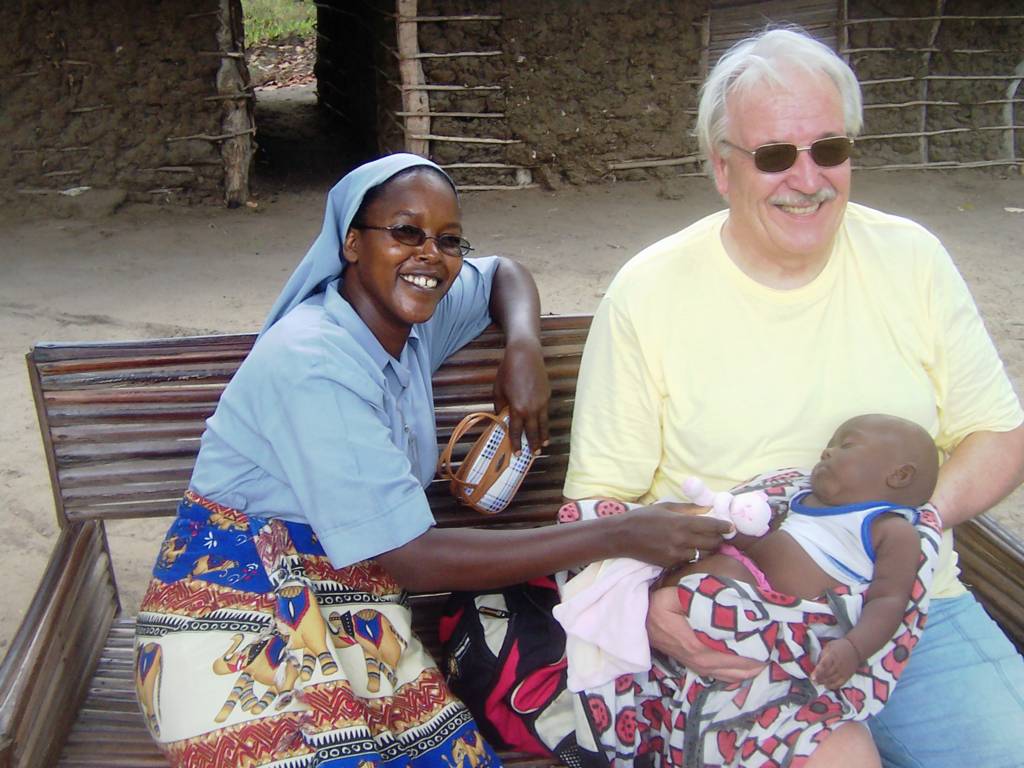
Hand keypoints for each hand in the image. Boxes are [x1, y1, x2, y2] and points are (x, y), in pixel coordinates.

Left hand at [493, 337, 550, 452]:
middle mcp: (532, 409)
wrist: (525, 355)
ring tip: (544, 446)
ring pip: (543, 424)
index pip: (517, 431)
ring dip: (543, 436)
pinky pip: (546, 413)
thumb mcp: (498, 390)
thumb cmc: (508, 371)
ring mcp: (542, 402)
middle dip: (533, 444)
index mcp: (518, 409)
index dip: (516, 444)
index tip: (517, 454)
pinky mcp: (547, 396)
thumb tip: (502, 417)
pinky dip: (545, 422)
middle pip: (533, 431)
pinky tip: (544, 426)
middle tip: (534, 454)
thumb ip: (500, 406)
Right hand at [618, 502, 730, 567]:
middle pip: (711, 542)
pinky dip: (693, 555)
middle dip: (718, 539)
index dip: (723, 526)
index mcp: (680, 522)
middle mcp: (681, 539)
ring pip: (702, 554)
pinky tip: (689, 550)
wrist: (622, 537)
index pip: (710, 525)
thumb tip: (706, 508)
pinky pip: (689, 560)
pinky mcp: (670, 564)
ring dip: (706, 549)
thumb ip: (687, 509)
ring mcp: (676, 554)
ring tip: (706, 544)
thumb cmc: (643, 518)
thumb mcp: (665, 507)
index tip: (731, 527)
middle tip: (720, 535)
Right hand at [646, 586, 764, 681]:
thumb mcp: (671, 597)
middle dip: (759, 656)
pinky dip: (743, 673)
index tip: (771, 634)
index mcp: (697, 645)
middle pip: (738, 665)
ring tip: (770, 655)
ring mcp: (701, 667)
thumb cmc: (658, 609)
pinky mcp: (700, 668)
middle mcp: (702, 661)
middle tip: (777, 645)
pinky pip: (727, 677)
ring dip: (754, 667)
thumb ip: (693, 597)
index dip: (753, 644)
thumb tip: (719, 599)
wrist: (641, 624)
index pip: (733, 649)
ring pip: (735, 674)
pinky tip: (754, 666)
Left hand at [812, 636, 859, 688]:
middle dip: (819, 679)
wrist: (855, 649)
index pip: (824, 665)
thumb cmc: (839, 647)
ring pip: (832, 680)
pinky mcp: (847, 676)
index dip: (817, 672)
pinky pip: (839, 684)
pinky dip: (832, 686)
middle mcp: (838, 665)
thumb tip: (816, 664)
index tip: (812, 677)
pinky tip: (826, 685)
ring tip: (817, 683)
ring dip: (824, 682)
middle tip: (813, 680)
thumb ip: (822, 655)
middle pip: (827, 674)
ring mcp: (843, 672)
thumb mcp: (829, 646)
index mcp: (832, 655)